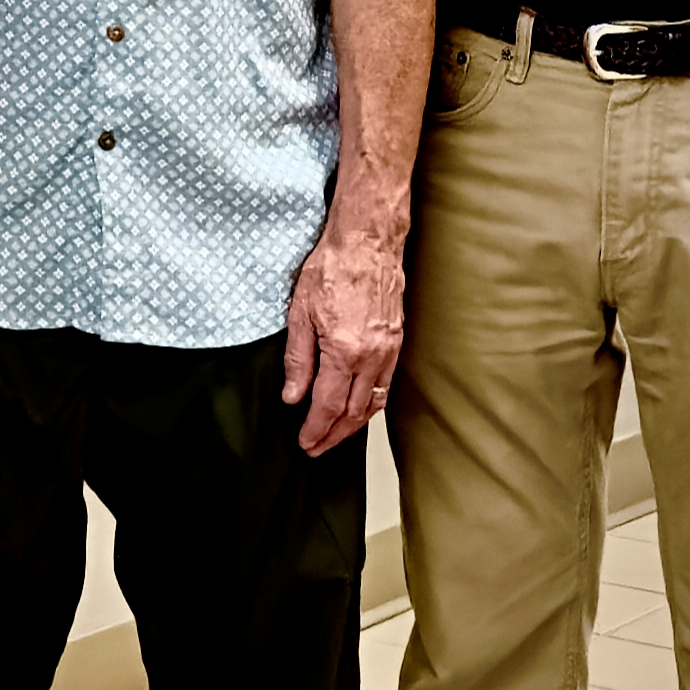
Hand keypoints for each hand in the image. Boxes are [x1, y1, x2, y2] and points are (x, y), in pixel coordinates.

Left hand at [283, 220, 404, 456]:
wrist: (367, 242)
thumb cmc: (331, 268)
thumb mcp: (300, 312)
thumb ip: (298, 359)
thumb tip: (293, 396)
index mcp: (345, 351)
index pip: (329, 405)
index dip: (316, 429)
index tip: (305, 442)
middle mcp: (372, 357)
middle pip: (355, 413)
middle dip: (334, 436)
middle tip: (316, 448)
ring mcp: (389, 351)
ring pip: (374, 403)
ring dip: (354, 425)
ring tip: (335, 436)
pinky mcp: (396, 341)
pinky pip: (385, 385)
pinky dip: (371, 404)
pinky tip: (358, 408)